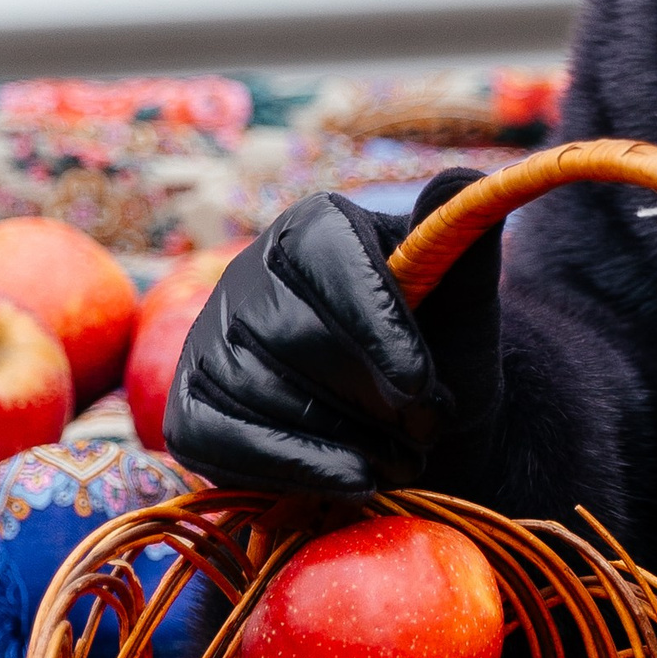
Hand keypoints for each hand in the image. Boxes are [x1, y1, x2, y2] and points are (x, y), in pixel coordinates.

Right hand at [165, 169, 500, 494]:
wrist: (405, 423)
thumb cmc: (437, 353)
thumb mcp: (465, 307)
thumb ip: (467, 253)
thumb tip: (468, 176)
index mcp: (314, 228)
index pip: (326, 253)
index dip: (373, 322)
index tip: (422, 385)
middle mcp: (247, 274)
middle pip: (290, 332)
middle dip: (366, 394)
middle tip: (427, 429)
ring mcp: (209, 341)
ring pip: (256, 390)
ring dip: (340, 438)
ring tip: (406, 460)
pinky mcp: (188, 407)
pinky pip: (213, 438)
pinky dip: (288, 467)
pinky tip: (351, 481)